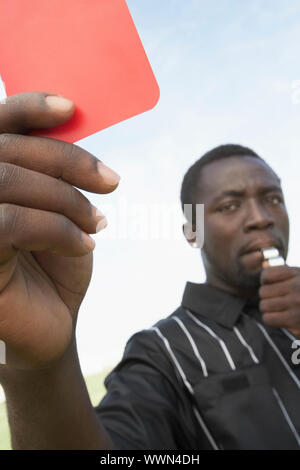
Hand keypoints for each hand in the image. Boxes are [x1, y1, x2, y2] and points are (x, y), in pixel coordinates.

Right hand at [0, 92, 119, 369]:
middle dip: (66, 161)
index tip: (71, 108)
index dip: (26, 107)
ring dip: (65, 199)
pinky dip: (57, 228)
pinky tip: (85, 245)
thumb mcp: (60, 207)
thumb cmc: (55, 260)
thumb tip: (71, 117)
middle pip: (5, 150)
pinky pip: (11, 222)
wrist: (52, 319)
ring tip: (97, 223)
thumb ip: (52, 168)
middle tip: (111, 181)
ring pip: (7, 182)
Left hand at [259, 265, 299, 337]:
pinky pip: (268, 319)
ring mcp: (296, 305)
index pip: (267, 275)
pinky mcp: (294, 322)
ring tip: (279, 309)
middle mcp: (297, 288)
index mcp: (297, 275)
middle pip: (263, 292)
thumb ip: (283, 272)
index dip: (265, 280)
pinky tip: (280, 318)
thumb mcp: (299, 278)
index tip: (271, 284)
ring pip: (264, 306)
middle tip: (277, 300)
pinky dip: (271, 319)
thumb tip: (264, 265)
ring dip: (269, 309)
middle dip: (268, 296)